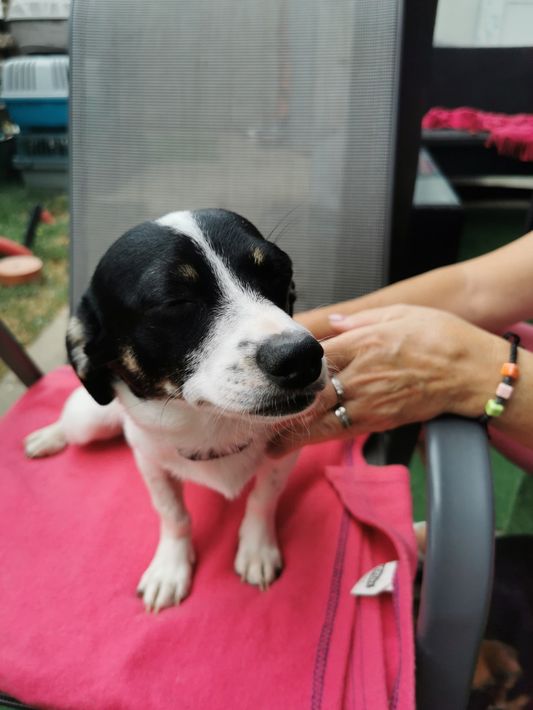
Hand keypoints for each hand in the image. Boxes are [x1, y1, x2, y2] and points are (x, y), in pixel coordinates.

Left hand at [268, 304, 505, 456]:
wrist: (470, 370)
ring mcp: (369, 400)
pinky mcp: (380, 419)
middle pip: (309, 394)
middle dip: (280, 409)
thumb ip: (359, 318)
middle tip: (254, 420)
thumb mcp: (398, 313)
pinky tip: (301, 443)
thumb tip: (331, 321)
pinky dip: (318, 438)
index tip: (265, 375)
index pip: (311, 358)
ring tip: (269, 445)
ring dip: (294, 433)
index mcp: (360, 342)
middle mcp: (359, 374)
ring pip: (321, 420)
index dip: (286, 368)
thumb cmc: (438, 335)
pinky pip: (342, 430)